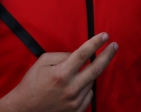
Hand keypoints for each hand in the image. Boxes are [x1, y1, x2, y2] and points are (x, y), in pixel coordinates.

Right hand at [0, 33, 117, 111]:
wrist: (25, 109)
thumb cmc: (32, 84)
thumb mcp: (42, 62)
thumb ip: (62, 56)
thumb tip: (76, 55)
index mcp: (61, 73)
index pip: (84, 54)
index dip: (96, 43)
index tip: (106, 35)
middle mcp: (71, 88)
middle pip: (97, 68)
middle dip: (108, 55)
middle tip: (115, 46)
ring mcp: (75, 101)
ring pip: (92, 81)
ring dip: (90, 73)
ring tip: (78, 73)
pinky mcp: (76, 110)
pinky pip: (89, 94)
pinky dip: (86, 87)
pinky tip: (78, 85)